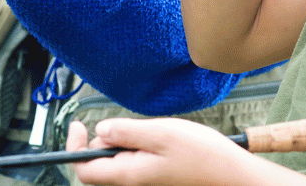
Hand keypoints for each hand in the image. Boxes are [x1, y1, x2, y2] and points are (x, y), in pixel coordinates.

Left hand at [65, 118, 255, 185]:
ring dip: (127, 140)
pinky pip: (136, 158)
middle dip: (107, 138)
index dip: (75, 148)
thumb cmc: (202, 154)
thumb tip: (99, 131)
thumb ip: (127, 132)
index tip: (79, 124)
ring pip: (120, 157)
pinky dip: (140, 145)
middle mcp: (133, 181)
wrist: (231, 173)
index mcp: (129, 174)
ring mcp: (144, 179)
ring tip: (155, 132)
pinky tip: (161, 140)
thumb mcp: (161, 133)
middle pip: (101, 161)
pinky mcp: (154, 175)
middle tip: (133, 126)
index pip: (85, 170)